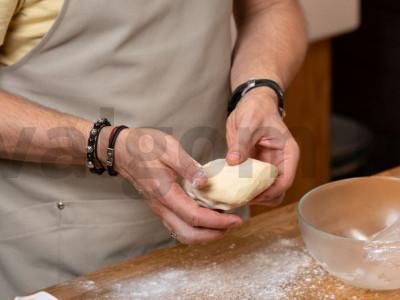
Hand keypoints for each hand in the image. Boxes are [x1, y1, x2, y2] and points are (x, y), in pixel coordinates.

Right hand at [100, 128, 242, 244]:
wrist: (123, 150)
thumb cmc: (145, 146)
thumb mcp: (169, 148)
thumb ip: (188, 166)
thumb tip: (205, 182)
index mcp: (165, 192)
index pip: (194, 217)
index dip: (217, 222)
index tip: (236, 219)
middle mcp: (161, 206)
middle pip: (188, 235)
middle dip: (213, 235)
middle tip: (233, 224)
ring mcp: (159, 209)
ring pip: (182, 234)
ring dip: (204, 234)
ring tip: (222, 223)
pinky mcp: (160, 207)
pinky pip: (178, 226)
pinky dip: (195, 228)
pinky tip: (207, 216)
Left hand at [225, 88, 299, 205]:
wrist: (252, 103)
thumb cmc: (257, 109)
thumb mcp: (248, 123)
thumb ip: (241, 143)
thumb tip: (233, 161)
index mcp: (288, 153)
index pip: (285, 181)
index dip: (270, 192)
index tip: (253, 195)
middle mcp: (281, 163)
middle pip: (277, 192)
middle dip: (261, 198)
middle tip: (241, 198)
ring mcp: (269, 167)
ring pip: (265, 191)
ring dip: (252, 196)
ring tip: (235, 195)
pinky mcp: (256, 168)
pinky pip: (252, 184)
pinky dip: (243, 188)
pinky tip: (231, 188)